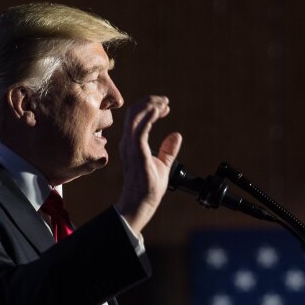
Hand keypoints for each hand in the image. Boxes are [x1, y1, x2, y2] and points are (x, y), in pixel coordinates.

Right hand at [115, 96, 181, 232]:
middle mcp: (127, 143)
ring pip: (135, 117)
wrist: (141, 203)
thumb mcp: (163, 164)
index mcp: (131, 144)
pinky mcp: (136, 153)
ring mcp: (130, 147)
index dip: (149, 108)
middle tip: (165, 101)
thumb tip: (176, 135)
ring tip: (164, 103)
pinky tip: (158, 111)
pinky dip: (148, 116)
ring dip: (150, 106)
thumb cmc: (149, 187)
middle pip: (134, 112)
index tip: (165, 107)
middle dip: (150, 102)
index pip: (136, 118)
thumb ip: (168, 150)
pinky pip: (140, 129)